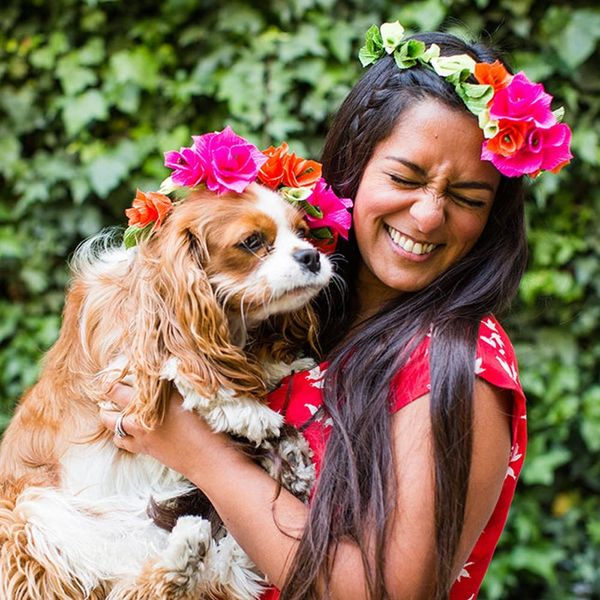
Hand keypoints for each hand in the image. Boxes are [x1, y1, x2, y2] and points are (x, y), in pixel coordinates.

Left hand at [99, 384, 231, 478]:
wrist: (207, 456)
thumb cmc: (203, 423)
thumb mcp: (187, 395)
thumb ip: (167, 383)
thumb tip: (157, 368)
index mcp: (148, 402)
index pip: (117, 388)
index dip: (112, 380)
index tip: (115, 374)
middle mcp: (138, 418)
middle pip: (109, 406)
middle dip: (108, 397)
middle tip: (113, 389)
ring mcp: (138, 436)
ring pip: (110, 424)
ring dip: (110, 415)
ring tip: (117, 407)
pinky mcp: (143, 449)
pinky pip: (120, 441)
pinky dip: (119, 433)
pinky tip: (128, 428)